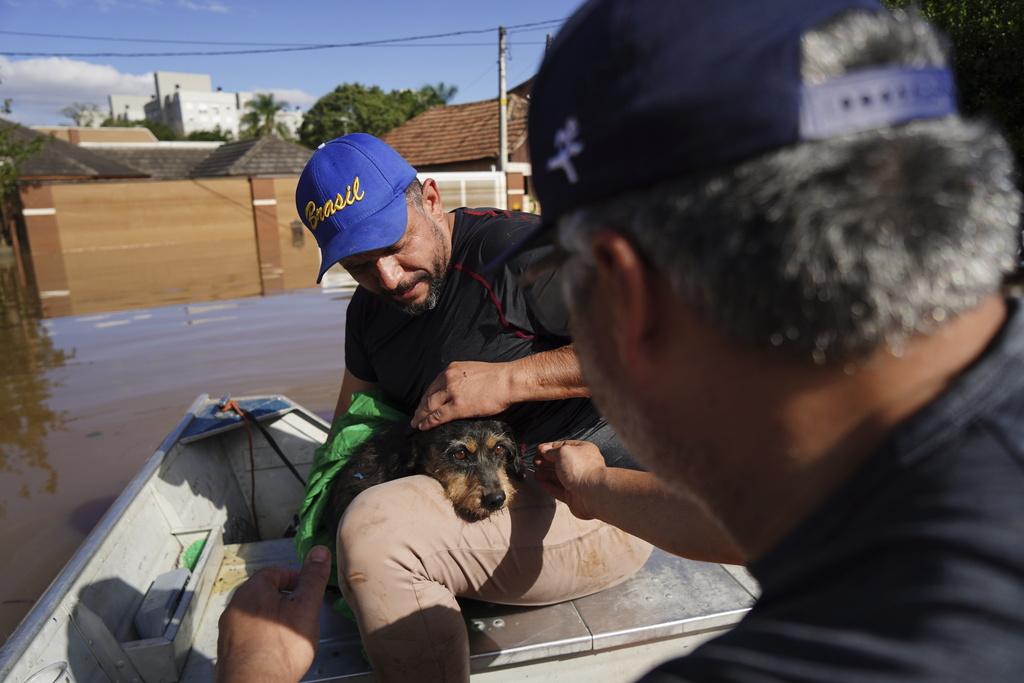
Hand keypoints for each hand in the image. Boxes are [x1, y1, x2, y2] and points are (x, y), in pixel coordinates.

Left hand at [216, 546, 331, 682]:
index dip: (296, 580)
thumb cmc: (282, 646)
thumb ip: (313, 578)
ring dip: (273, 619)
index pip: (276, 572)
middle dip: (285, 600)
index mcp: (253, 589)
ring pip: (256, 615)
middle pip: (265, 593)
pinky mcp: (228, 650)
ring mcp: (229, 630)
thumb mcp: (307, 606)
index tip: (309, 593)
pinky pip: (249, 635)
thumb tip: (319, 551)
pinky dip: (263, 637)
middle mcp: (236, 606)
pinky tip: (275, 650)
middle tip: (303, 614)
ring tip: (291, 634)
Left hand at [412, 361, 512, 429]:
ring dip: (421, 416)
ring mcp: (452, 392)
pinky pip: (438, 416)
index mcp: (452, 369)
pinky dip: (428, 422)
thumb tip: (459, 391)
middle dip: (420, 408)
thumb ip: (462, 379)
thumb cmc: (497, 377)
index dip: (427, 397)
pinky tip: (423, 427)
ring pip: (430, 406)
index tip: (423, 404)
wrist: (508, 380)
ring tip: (416, 424)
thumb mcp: (473, 371)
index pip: (434, 385)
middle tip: (415, 417)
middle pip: (428, 395)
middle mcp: (449, 379)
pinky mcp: (458, 406)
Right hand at [534, 440, 607, 519]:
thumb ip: (551, 451)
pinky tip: (541, 482)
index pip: (563, 446)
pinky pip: (558, 489)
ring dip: (546, 474)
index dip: (550, 448)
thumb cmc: (581, 469)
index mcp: (583, 450)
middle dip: (546, 461)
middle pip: (560, 462)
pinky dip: (549, 485)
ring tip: (536, 473)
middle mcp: (581, 465)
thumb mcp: (562, 452)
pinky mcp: (573, 495)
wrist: (591, 493)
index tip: (538, 450)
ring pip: (558, 476)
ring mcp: (577, 481)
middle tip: (535, 462)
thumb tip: (544, 450)